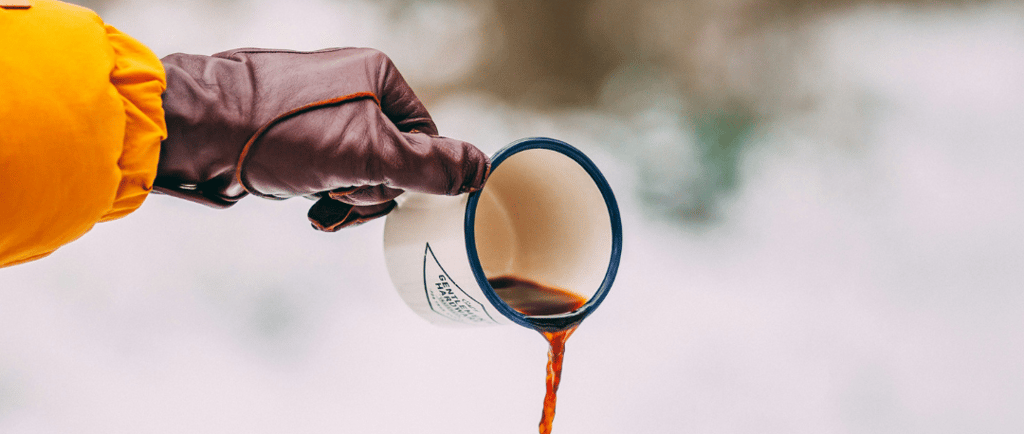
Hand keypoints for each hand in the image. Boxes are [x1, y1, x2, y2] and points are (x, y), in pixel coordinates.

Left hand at [155, 47, 489, 230]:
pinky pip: (329, 171)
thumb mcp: (367, 153)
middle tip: (337, 195)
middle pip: (392, 160)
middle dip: (368, 190)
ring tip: (315, 201)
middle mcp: (352, 88)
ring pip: (360, 171)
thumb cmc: (281, 132)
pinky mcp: (295, 133)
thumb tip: (483, 169)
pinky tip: (303, 201)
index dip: (405, 177)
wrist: (198, 130)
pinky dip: (321, 193)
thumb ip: (429, 166)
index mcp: (378, 76)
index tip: (372, 186)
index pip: (425, 141)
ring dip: (344, 197)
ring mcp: (322, 111)